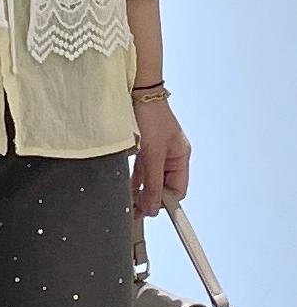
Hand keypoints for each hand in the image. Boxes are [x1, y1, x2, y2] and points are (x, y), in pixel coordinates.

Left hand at [130, 100, 190, 218]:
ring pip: (149, 182)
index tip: (152, 212)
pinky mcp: (143, 151)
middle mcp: (170, 157)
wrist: (135, 94)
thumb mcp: (152, 155)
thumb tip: (154, 207)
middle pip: (162, 188)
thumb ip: (152, 183)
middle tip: (135, 209)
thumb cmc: (150, 116)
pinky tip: (126, 188)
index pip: (177, 190)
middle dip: (149, 199)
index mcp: (180, 157)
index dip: (165, 203)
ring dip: (139, 192)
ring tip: (129, 201)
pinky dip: (133, 182)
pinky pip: (140, 173)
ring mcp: (156, 154)